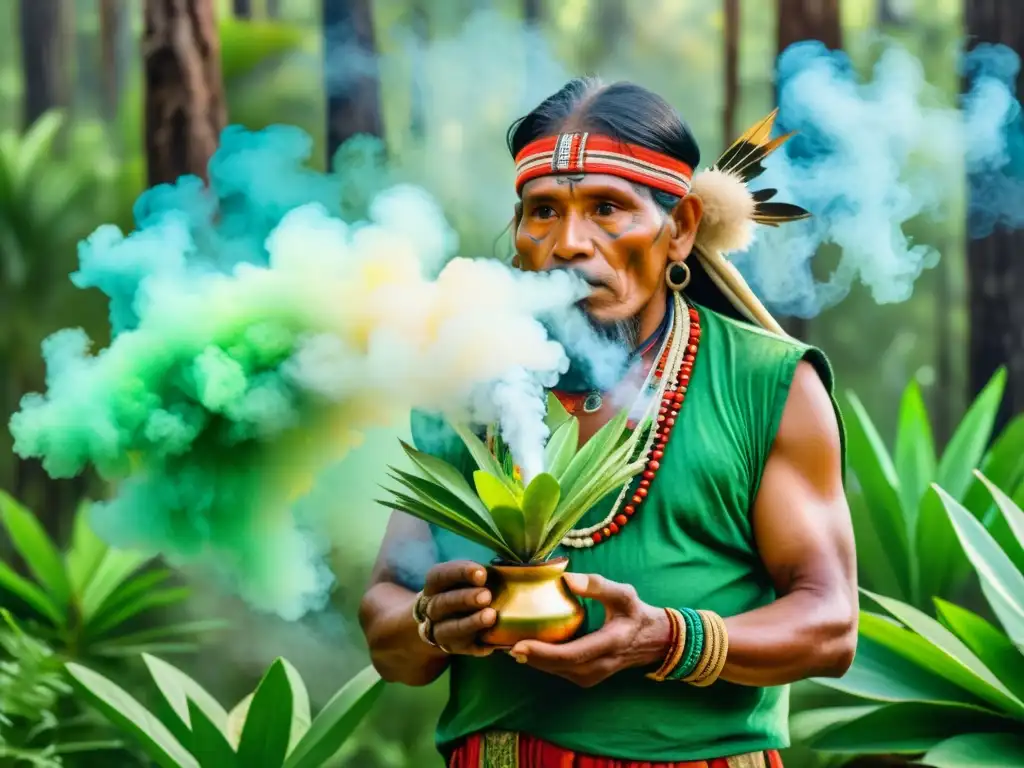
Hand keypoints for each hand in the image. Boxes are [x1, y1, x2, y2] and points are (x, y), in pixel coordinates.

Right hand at [419, 560, 495, 656]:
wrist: (443, 620)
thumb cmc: (462, 591)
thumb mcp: (463, 579)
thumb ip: (478, 575)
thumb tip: (509, 570)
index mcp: (434, 585)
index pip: (440, 575)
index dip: (460, 573)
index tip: (482, 574)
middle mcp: (432, 608)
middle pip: (443, 603)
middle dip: (465, 599)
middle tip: (487, 596)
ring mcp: (440, 630)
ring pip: (451, 628)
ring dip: (471, 623)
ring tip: (491, 616)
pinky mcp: (453, 648)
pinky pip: (465, 649)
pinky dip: (479, 646)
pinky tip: (493, 644)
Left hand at [508, 573, 669, 686]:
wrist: (654, 641)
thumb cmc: (636, 613)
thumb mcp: (624, 594)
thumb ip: (598, 585)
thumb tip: (567, 577)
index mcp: (608, 645)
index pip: (571, 655)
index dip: (542, 652)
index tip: (518, 644)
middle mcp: (598, 667)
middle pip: (557, 666)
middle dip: (528, 655)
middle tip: (501, 641)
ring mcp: (592, 677)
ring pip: (555, 671)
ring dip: (532, 659)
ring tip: (507, 642)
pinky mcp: (586, 678)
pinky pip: (559, 671)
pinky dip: (541, 661)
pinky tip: (525, 647)